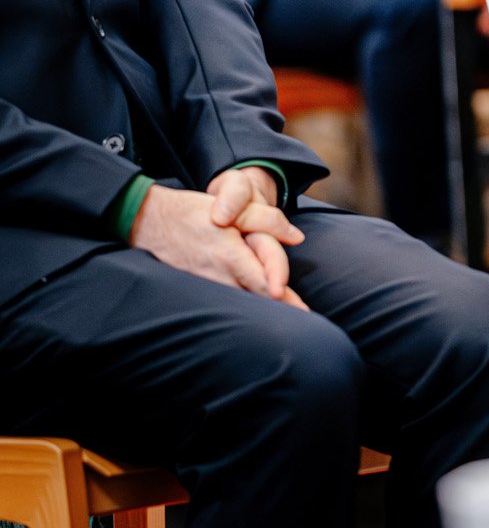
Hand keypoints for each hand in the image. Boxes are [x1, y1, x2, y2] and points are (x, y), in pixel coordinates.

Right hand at [131, 185, 302, 303]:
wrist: (146, 221)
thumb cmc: (192, 211)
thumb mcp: (232, 207)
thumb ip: (266, 220)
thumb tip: (296, 237)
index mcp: (229, 255)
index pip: (261, 281)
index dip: (281, 295)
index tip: (300, 309)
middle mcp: (217, 275)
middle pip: (254, 298)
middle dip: (279, 309)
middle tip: (303, 320)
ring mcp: (204, 284)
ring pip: (237, 302)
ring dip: (260, 310)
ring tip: (286, 319)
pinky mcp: (194, 287)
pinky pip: (221, 299)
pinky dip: (239, 306)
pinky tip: (252, 309)